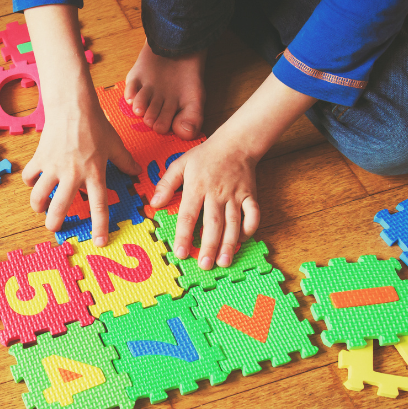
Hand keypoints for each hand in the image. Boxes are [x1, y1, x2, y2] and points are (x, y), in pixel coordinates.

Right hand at [23, 76, 140, 246]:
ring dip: (38, 206)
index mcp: (94, 173)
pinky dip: (30, 182)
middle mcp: (72, 174)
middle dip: (55, 222)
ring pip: (39, 195)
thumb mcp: (114, 144)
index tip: (99, 242)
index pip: (98, 205)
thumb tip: (136, 172)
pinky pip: (30, 176)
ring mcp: (53, 167)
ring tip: (41, 210)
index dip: (99, 226)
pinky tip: (34, 183)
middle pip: (60, 207)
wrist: (72, 106)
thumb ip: (125, 161)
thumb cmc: (95, 125)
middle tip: (54, 228)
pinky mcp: (40, 158)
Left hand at [124, 46, 205, 138]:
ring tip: (142, 109)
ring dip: (140, 107)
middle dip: (151, 118)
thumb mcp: (197, 97)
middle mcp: (156, 104)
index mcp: (169, 112)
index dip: (164, 125)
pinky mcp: (135, 80)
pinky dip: (130, 94)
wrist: (180, 47)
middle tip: (152, 118)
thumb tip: (185, 135)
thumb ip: (194, 117)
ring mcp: (145, 92)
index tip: (167, 124)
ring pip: (139, 105)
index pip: (164, 126)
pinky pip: (129, 90)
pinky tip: (133, 97)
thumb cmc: (190, 75)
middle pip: (150, 117)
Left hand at [150, 131, 260, 269]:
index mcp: (197, 187)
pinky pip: (253, 214)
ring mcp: (235, 195)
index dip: (184, 236)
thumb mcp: (180, 164)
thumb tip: (154, 203)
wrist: (236, 143)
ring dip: (228, 244)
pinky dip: (250, 228)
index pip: (188, 216)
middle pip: (213, 223)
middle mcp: (216, 193)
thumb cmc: (205, 155)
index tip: (181, 253)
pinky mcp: (250, 195)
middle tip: (204, 265)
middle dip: (209, 246)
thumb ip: (166, 184)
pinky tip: (243, 240)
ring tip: (223, 262)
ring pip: (233, 223)